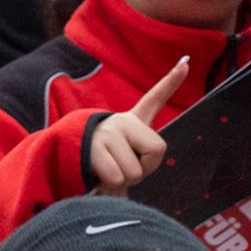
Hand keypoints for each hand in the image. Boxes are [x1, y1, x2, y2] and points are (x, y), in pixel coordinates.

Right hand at [80, 61, 187, 195]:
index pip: (153, 99)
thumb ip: (143, 156)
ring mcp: (108, 132)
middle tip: (123, 169)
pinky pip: (116, 177)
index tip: (186, 62)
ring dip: (123, 182)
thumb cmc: (103, 165)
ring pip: (134, 171)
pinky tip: (98, 178)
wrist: (64, 163)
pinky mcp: (94, 147)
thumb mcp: (125, 158)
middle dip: (144, 170)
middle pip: (156, 151)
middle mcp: (121, 122)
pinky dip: (110, 187)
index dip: (170, 82)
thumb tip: (153, 120)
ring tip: (107, 174)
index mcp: (131, 122)